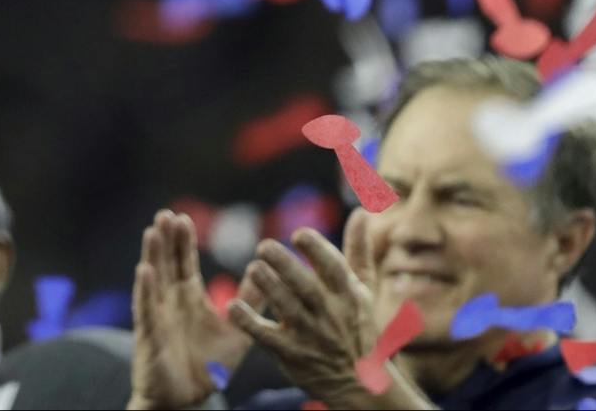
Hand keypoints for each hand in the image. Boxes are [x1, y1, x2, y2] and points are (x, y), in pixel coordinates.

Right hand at [128, 209, 262, 409]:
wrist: (189, 398)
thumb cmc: (209, 365)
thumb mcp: (237, 330)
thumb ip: (251, 302)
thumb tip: (266, 272)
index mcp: (189, 297)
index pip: (184, 262)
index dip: (183, 241)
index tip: (182, 217)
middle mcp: (170, 301)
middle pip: (166, 263)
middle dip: (165, 239)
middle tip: (166, 214)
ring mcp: (158, 315)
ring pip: (153, 279)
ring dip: (152, 255)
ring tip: (153, 231)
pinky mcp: (151, 335)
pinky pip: (146, 309)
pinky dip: (145, 290)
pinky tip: (144, 271)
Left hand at [228, 215, 425, 408]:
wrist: (358, 383)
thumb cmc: (358, 327)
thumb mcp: (363, 291)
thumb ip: (358, 252)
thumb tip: (361, 212)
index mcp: (348, 296)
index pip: (334, 269)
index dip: (317, 250)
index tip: (298, 234)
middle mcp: (330, 315)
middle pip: (307, 288)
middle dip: (286, 266)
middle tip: (264, 246)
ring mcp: (310, 336)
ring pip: (288, 310)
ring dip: (269, 288)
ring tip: (254, 268)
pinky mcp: (290, 354)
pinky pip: (267, 337)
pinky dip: (249, 323)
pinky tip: (232, 307)